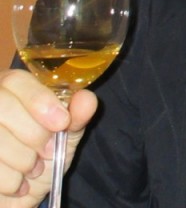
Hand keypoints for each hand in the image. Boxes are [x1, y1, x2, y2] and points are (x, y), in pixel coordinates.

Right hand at [0, 70, 96, 206]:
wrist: (20, 195)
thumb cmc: (41, 159)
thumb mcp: (64, 137)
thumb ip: (76, 117)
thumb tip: (86, 99)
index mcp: (11, 91)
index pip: (16, 80)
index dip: (39, 100)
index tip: (61, 122)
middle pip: (2, 106)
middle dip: (32, 132)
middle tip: (47, 150)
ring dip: (22, 159)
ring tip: (34, 168)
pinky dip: (10, 180)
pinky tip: (18, 182)